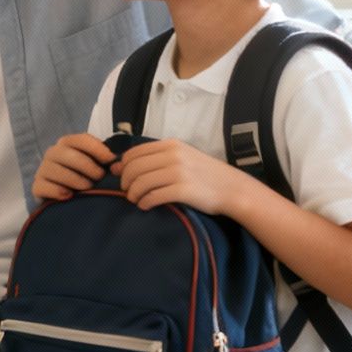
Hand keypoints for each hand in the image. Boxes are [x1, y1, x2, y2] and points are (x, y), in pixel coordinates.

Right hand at [33, 133, 115, 200]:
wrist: (59, 193)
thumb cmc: (80, 175)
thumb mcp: (92, 163)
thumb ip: (104, 160)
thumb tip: (116, 163)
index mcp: (66, 143)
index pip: (82, 139)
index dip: (98, 149)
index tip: (110, 160)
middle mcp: (52, 153)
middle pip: (71, 156)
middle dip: (89, 168)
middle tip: (99, 177)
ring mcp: (42, 169)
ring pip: (58, 172)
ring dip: (77, 181)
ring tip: (87, 188)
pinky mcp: (36, 186)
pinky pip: (45, 187)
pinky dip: (58, 192)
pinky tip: (69, 196)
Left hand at [115, 139, 255, 215]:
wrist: (232, 188)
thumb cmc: (204, 173)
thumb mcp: (182, 156)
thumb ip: (155, 158)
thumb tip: (119, 166)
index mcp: (171, 145)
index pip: (134, 153)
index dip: (123, 167)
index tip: (123, 178)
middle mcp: (173, 156)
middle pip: (134, 168)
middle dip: (125, 182)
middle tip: (128, 192)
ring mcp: (178, 173)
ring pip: (141, 183)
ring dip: (133, 194)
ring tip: (136, 200)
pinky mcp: (182, 191)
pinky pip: (153, 197)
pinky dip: (144, 203)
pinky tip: (145, 206)